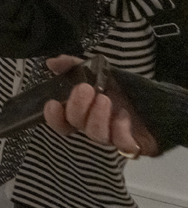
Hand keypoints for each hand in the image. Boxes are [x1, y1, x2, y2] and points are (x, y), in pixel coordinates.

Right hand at [42, 56, 158, 157]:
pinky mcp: (128, 145)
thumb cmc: (122, 89)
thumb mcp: (99, 72)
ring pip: (95, 135)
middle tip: (86, 89)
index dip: (53, 116)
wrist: (155, 100)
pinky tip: (124, 116)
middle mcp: (91, 126)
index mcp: (80, 112)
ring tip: (105, 100)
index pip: (59, 121)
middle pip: (74, 124)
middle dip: (77, 106)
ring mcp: (110, 137)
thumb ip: (74, 66)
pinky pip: (121, 144)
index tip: (53, 103)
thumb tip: (52, 62)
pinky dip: (120, 129)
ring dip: (97, 117)